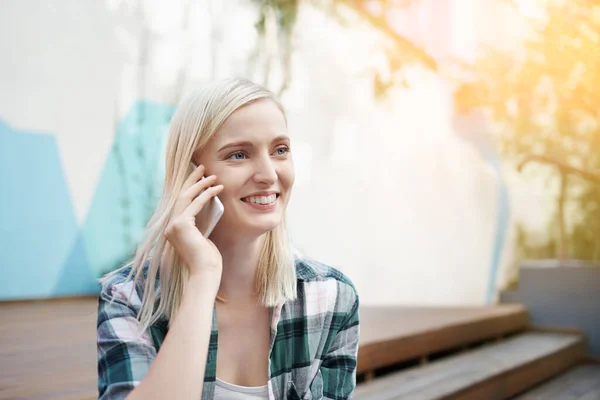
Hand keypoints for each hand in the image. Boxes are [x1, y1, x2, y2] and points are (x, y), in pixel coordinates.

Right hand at [163, 164, 224, 281]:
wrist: (206, 273)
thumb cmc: (208, 259)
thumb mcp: (203, 237)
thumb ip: (201, 223)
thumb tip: (208, 206)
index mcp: (173, 229)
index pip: (180, 203)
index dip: (189, 187)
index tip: (199, 177)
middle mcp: (169, 226)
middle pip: (180, 196)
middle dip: (192, 180)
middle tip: (202, 167)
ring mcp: (173, 225)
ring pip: (186, 197)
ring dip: (201, 184)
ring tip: (213, 176)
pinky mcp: (181, 225)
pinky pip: (196, 204)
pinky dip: (207, 194)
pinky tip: (217, 188)